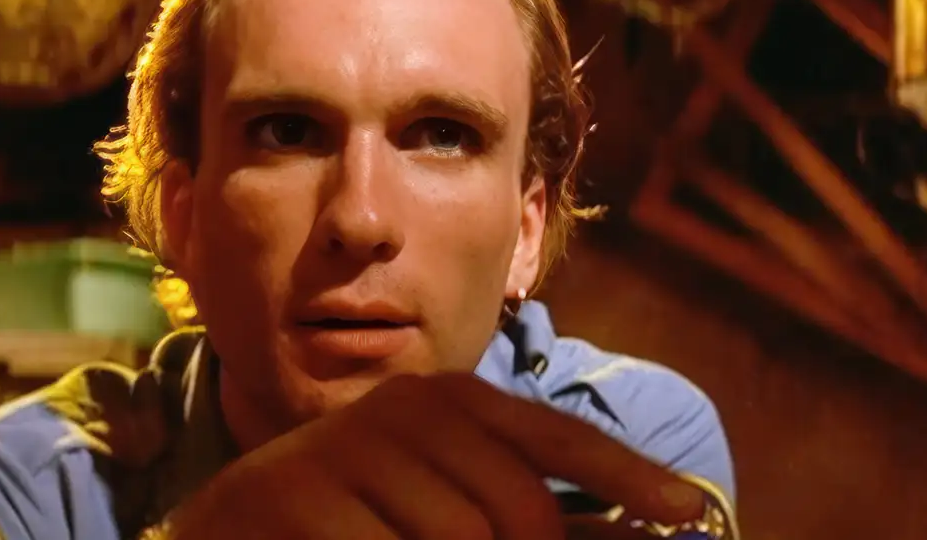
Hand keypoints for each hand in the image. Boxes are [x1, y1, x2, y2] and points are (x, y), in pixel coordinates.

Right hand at [170, 372, 705, 539]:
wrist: (237, 522)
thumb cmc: (361, 513)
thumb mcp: (449, 506)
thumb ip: (533, 517)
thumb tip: (635, 535)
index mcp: (452, 400)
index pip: (555, 437)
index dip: (627, 475)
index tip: (689, 512)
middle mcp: (408, 407)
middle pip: (520, 513)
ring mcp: (349, 445)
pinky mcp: (298, 494)